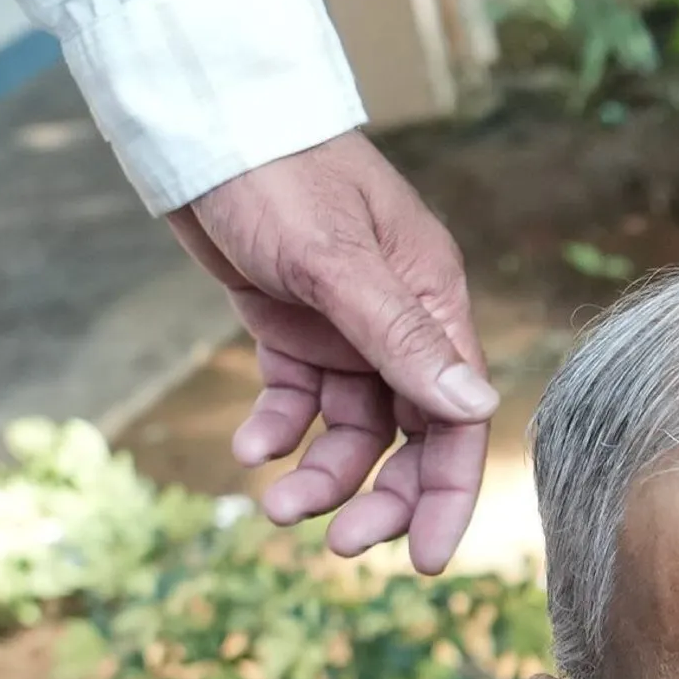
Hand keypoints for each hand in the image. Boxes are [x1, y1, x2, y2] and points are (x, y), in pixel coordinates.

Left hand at [166, 133, 493, 570]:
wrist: (202, 119)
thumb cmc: (277, 172)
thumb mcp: (335, 261)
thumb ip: (402, 337)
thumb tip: (476, 409)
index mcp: (432, 303)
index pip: (457, 419)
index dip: (447, 492)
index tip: (425, 559)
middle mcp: (398, 322)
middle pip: (408, 437)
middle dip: (379, 497)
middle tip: (338, 545)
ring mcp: (344, 328)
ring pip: (349, 428)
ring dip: (319, 473)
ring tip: (273, 505)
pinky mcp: (291, 324)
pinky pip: (296, 398)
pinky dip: (276, 429)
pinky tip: (248, 447)